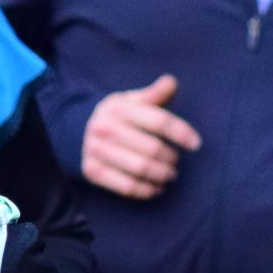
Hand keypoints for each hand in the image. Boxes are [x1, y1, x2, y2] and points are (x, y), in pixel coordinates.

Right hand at [80, 74, 200, 199]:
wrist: (75, 132)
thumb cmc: (117, 117)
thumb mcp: (131, 100)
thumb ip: (154, 94)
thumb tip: (171, 82)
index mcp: (119, 107)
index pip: (159, 121)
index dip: (181, 133)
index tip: (196, 144)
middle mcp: (105, 127)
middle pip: (152, 149)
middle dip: (171, 159)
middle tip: (177, 162)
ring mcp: (96, 150)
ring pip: (141, 169)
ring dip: (162, 175)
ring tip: (170, 175)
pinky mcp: (92, 171)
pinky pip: (127, 187)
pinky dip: (147, 191)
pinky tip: (156, 188)